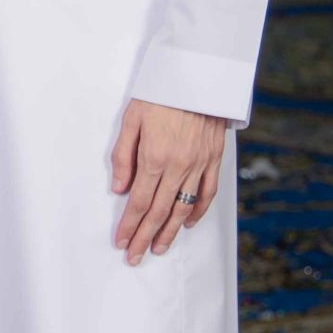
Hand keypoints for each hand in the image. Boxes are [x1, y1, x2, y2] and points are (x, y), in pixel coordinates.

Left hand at [111, 98, 226, 264]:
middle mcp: (177, 165)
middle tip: (135, 257)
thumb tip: (119, 189)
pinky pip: (207, 192)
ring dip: (170, 231)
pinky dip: (198, 211)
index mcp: (153, 156)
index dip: (129, 226)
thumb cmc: (160, 93)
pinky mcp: (214, 159)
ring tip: (159, 248)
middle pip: (158, 212)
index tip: (121, 242)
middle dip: (145, 237)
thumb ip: (123, 156)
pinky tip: (187, 223)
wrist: (199, 74)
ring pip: (183, 207)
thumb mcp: (131, 119)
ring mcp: (198, 164)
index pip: (138, 202)